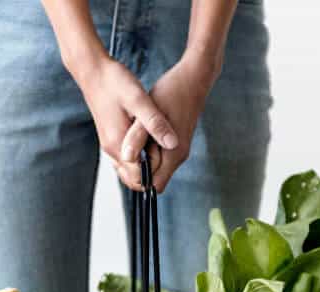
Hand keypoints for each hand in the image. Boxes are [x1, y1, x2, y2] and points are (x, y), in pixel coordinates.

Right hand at [70, 54, 177, 181]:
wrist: (93, 71)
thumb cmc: (115, 82)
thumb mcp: (140, 100)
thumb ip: (155, 123)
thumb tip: (173, 144)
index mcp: (118, 145)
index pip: (137, 178)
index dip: (155, 175)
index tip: (169, 160)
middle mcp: (112, 150)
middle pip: (132, 179)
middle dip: (150, 174)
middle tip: (167, 156)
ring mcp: (110, 145)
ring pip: (129, 170)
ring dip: (145, 166)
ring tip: (160, 149)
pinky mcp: (111, 139)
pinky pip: (126, 159)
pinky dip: (139, 157)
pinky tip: (150, 142)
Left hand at [117, 48, 220, 192]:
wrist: (194, 78)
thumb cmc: (172, 92)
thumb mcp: (149, 113)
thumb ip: (137, 137)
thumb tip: (126, 158)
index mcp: (173, 155)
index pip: (153, 186)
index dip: (137, 178)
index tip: (125, 160)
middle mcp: (177, 157)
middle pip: (152, 179)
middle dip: (137, 169)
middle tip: (125, 148)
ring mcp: (177, 151)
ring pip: (153, 168)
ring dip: (140, 158)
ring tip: (131, 139)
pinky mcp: (174, 143)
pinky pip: (156, 156)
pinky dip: (145, 150)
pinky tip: (138, 133)